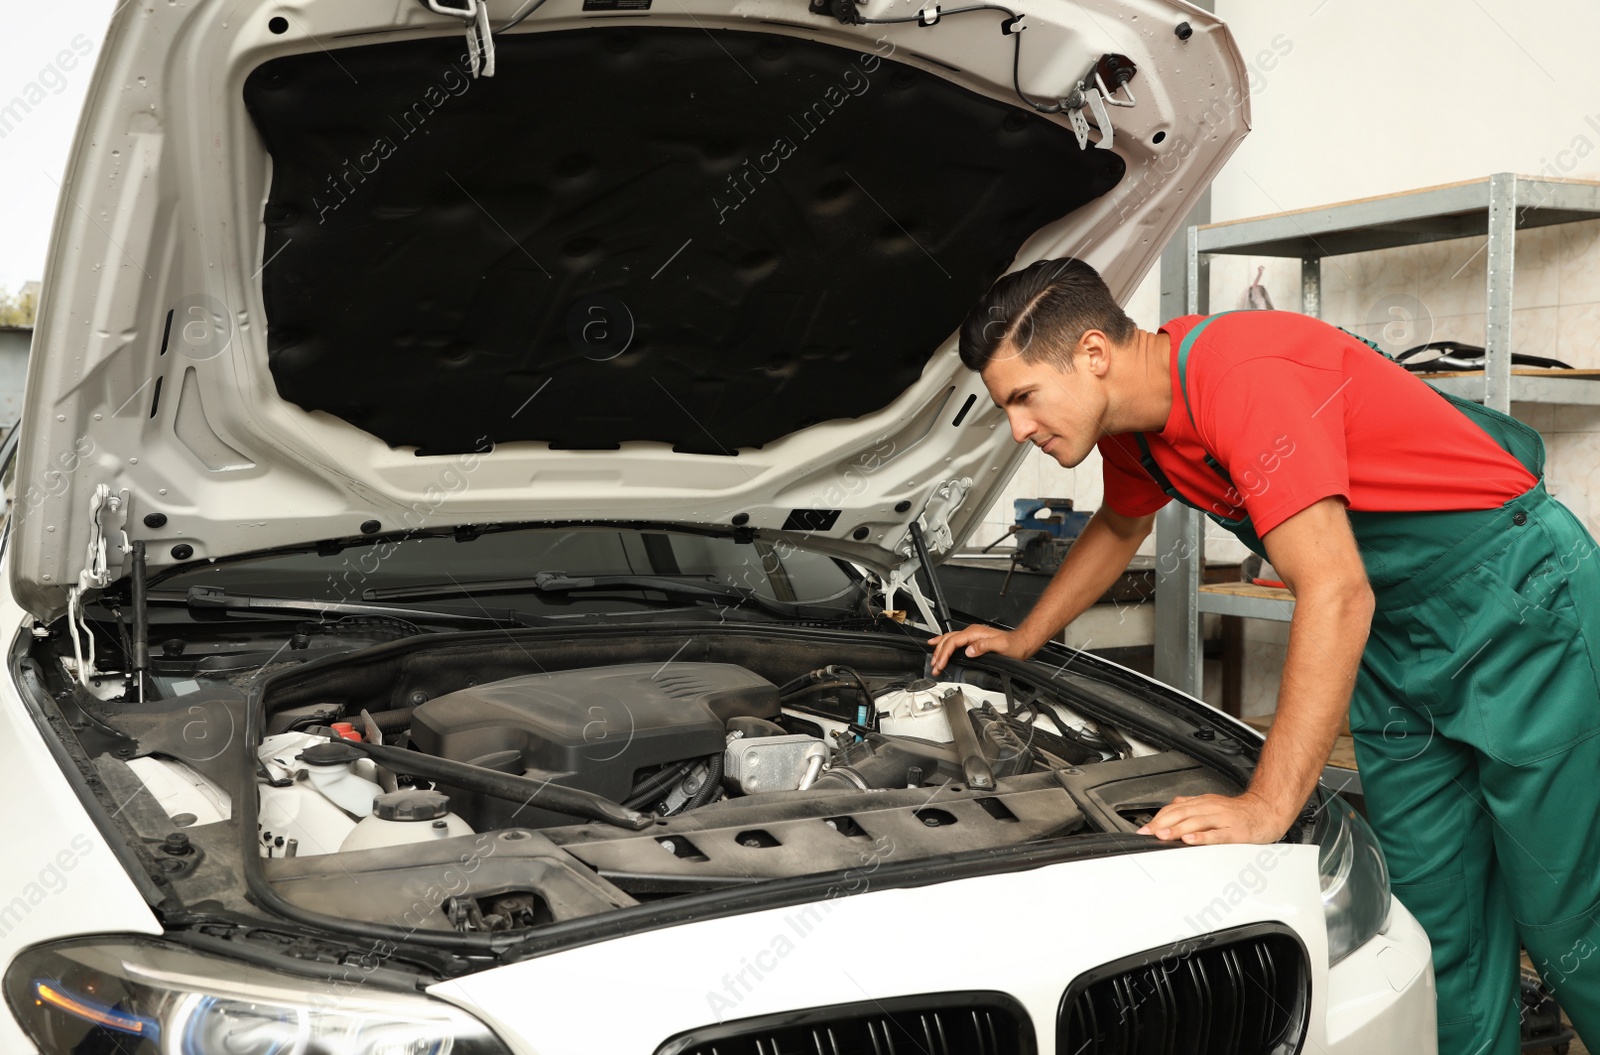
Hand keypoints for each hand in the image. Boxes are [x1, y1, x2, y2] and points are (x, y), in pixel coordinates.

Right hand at [926, 624, 1034, 675]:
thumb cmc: (1013, 645)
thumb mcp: (1001, 647)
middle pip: (947, 640)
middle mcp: (972, 632)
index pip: (953, 642)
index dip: (944, 654)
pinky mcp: (972, 639)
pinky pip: (953, 639)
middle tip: (934, 665)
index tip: (940, 664)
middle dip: (938, 653)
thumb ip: (983, 647)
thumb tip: (969, 651)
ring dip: (939, 649)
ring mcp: (971, 635)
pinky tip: (938, 643)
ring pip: (948, 639)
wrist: (1021, 642)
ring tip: (933, 659)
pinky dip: (943, 643)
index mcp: (975, 633)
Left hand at [1135, 791, 1291, 844]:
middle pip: (1181, 813)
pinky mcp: (1235, 831)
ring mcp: (1223, 819)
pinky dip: (1202, 837)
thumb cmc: (1239, 812)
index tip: (1144, 829)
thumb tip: (1169, 811)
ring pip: (1196, 822)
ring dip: (1177, 829)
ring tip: (1163, 835)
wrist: (1267, 810)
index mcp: (1203, 803)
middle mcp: (1210, 808)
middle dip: (1162, 824)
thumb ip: (1191, 807)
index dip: (1158, 818)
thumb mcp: (1212, 805)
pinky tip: (1190, 841)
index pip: (1175, 808)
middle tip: (1147, 833)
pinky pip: (1217, 834)